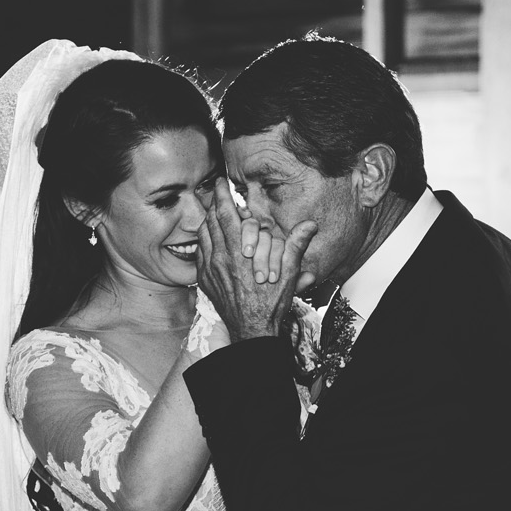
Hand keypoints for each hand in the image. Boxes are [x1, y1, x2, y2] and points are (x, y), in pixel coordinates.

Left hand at [196, 201, 316, 341]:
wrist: (252, 328)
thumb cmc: (269, 303)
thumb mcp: (288, 273)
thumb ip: (296, 245)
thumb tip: (309, 226)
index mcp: (238, 250)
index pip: (225, 212)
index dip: (221, 194)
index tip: (220, 182)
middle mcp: (220, 256)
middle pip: (210, 220)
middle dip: (213, 204)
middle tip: (216, 194)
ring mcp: (210, 268)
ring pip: (203, 235)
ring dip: (207, 221)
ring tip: (213, 213)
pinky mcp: (205, 279)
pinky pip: (200, 252)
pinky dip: (204, 240)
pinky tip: (210, 238)